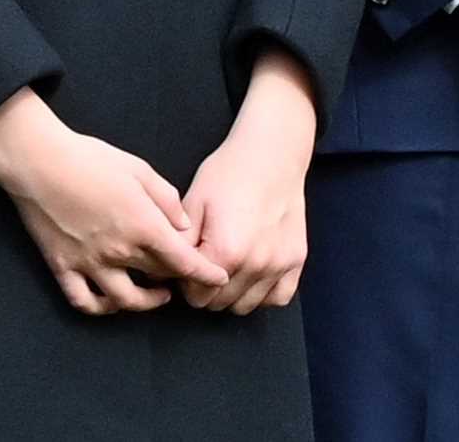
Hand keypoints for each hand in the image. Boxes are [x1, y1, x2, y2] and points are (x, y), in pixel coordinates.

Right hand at [0, 88, 228, 316]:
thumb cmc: (91, 158)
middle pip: (157, 277)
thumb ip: (165, 198)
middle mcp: (119, 251)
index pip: (182, 260)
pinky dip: (101, 308)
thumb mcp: (138, 168)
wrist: (40, 162)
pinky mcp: (63, 268)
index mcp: (142, 225)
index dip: (204, 273)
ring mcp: (89, 264)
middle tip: (184, 275)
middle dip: (176, 280)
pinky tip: (111, 302)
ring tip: (156, 296)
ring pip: (124, 301)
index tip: (220, 279)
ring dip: (145, 303)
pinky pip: (84, 302)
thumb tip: (183, 224)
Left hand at [181, 45, 316, 314]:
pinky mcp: (297, 260)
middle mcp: (256, 265)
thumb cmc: (228, 173)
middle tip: (206, 259)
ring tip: (228, 264)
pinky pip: (278, 298)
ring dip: (232, 293)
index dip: (186, 280)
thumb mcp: (194, 202)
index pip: (195, 296)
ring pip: (245, 306)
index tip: (189, 259)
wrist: (271, 152)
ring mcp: (279, 265)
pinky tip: (252, 272)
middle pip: (219, 304)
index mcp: (226, 252)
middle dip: (206, 288)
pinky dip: (263, 292)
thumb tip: (161, 272)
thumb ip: (179, 243)